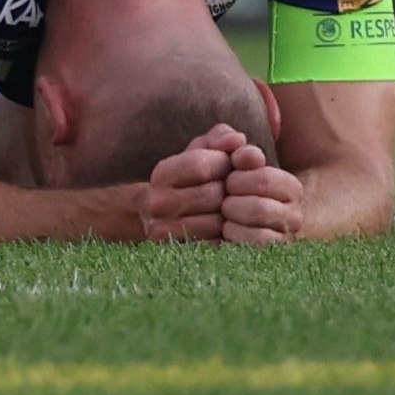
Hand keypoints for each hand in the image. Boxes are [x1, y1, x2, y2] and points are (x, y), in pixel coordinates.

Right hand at [139, 125, 258, 241]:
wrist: (171, 215)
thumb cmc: (197, 178)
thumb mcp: (205, 152)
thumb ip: (222, 139)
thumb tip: (238, 140)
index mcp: (162, 173)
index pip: (200, 165)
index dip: (224, 164)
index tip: (229, 166)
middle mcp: (155, 203)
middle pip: (211, 195)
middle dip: (229, 192)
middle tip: (231, 191)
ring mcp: (162, 231)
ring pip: (215, 223)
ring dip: (229, 216)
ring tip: (228, 210)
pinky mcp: (175, 255)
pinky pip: (214, 247)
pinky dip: (225, 238)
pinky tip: (225, 228)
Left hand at [215, 140, 307, 244]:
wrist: (204, 219)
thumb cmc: (215, 184)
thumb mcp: (215, 157)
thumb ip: (222, 140)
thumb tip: (237, 139)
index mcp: (289, 186)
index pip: (266, 177)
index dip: (238, 176)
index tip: (227, 175)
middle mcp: (295, 213)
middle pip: (262, 200)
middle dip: (233, 196)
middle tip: (223, 196)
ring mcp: (285, 236)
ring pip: (259, 218)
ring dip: (233, 214)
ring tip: (224, 212)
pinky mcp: (273, 254)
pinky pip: (255, 243)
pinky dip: (235, 234)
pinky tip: (226, 229)